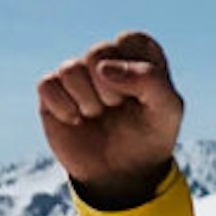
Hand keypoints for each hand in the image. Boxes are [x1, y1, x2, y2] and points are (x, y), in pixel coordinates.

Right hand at [37, 32, 184, 209]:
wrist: (123, 174)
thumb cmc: (150, 136)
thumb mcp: (167, 110)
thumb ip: (149, 80)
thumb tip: (103, 68)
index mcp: (138, 55)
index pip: (130, 40)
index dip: (133, 69)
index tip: (142, 95)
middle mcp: (106, 60)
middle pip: (97, 52)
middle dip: (110, 88)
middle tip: (118, 107)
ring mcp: (77, 74)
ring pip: (70, 68)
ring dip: (87, 100)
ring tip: (98, 115)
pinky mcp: (53, 92)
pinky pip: (47, 84)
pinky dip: (64, 107)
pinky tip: (77, 121)